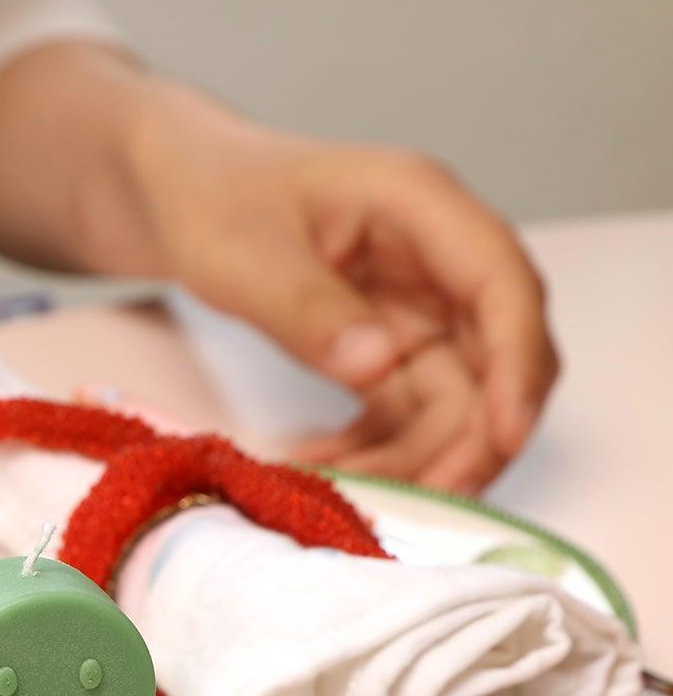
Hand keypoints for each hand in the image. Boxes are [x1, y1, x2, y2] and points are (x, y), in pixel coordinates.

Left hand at [0, 55, 558, 491]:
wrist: (178, 191)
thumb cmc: (210, 197)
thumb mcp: (242, 253)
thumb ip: (306, 307)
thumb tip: (378, 366)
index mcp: (418, 206)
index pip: (502, 285)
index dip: (517, 364)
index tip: (507, 439)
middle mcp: (433, 257)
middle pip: (494, 356)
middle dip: (471, 437)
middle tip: (425, 504)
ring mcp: (414, 306)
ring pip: (451, 399)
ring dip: (414, 458)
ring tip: (348, 492)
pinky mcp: (387, 345)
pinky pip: (402, 413)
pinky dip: (373, 450)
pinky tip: (321, 468)